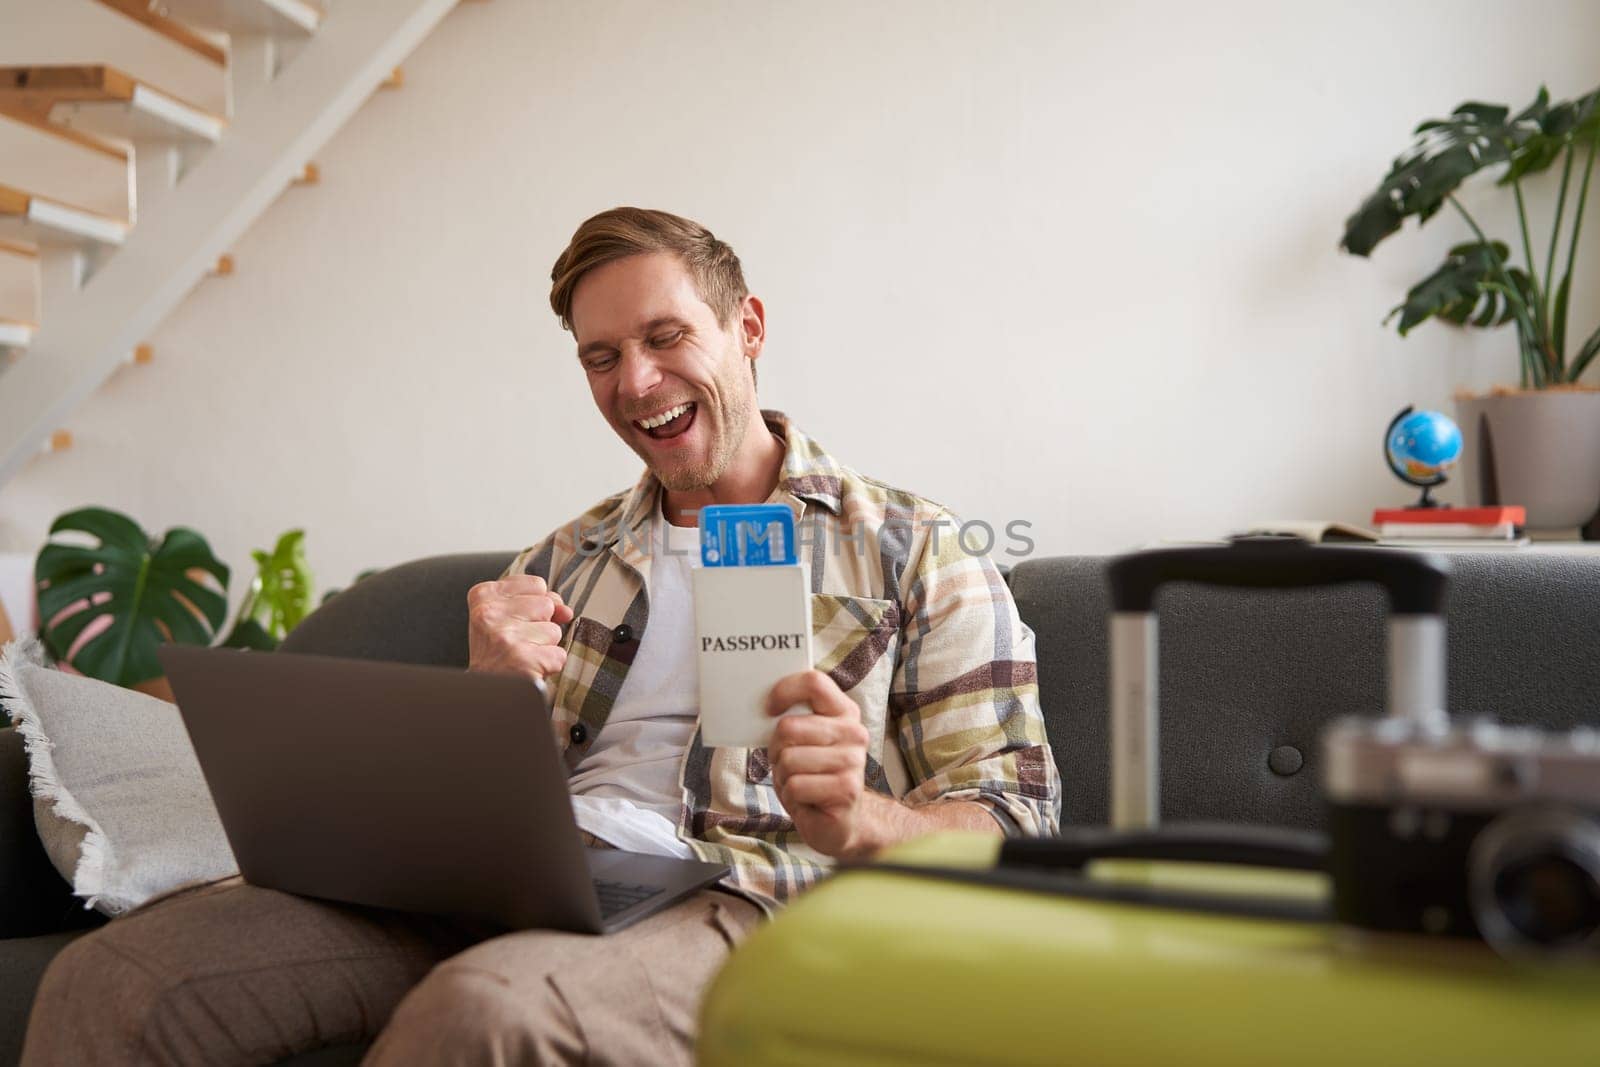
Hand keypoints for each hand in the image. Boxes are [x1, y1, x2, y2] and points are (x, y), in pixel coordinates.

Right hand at [466, 574, 573, 681]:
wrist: (484, 692)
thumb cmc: (497, 652)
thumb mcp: (506, 617)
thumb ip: (537, 602)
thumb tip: (565, 610)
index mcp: (483, 595)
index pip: (537, 585)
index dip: (535, 605)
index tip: (515, 621)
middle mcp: (490, 613)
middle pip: (548, 605)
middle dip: (541, 625)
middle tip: (517, 642)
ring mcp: (506, 637)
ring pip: (554, 630)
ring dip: (544, 646)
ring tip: (521, 655)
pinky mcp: (522, 660)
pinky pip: (559, 655)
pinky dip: (549, 665)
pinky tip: (528, 668)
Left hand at [765, 670, 870, 858]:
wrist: (839, 822)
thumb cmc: (813, 776)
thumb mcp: (802, 741)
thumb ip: (793, 719)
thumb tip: (764, 707)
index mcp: (844, 712)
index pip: (814, 683)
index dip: (784, 691)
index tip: (769, 709)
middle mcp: (854, 732)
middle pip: (790, 726)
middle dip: (776, 749)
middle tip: (787, 764)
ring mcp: (854, 761)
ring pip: (789, 759)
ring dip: (784, 776)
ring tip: (800, 783)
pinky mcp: (847, 789)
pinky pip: (796, 785)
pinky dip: (791, 795)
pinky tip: (806, 800)